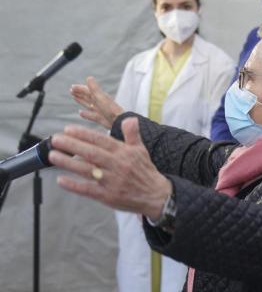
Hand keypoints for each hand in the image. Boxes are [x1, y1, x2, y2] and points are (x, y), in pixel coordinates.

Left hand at [49, 117, 171, 219]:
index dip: (84, 134)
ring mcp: (111, 181)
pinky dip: (74, 185)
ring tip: (53, 155)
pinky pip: (88, 189)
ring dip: (68, 162)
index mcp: (124, 153)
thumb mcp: (141, 150)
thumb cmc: (145, 172)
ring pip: (86, 170)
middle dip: (72, 145)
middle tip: (56, 139)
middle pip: (91, 153)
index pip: (101, 140)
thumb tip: (129, 119)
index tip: (68, 129)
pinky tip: (61, 180)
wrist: (156, 195)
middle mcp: (117, 165)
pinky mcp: (107, 195)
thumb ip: (132, 134)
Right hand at [71, 76, 123, 128]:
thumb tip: (89, 77)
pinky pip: (90, 115)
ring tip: (74, 97)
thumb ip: (94, 88)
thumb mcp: (100, 97)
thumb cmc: (109, 108)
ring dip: (81, 101)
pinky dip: (85, 114)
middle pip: (87, 97)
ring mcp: (99, 111)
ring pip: (88, 105)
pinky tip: (80, 113)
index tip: (72, 87)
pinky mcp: (99, 119)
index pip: (88, 90)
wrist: (118, 121)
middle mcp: (99, 103)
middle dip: (80, 93)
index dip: (80, 88)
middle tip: (71, 90)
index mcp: (99, 96)